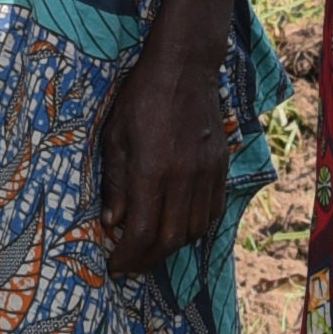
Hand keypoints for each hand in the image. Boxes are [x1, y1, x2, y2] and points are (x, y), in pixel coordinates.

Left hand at [90, 35, 229, 280]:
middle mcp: (183, 178)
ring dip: (172, 246)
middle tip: (131, 265)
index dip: (128, 256)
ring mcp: (206, 174)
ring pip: (194, 230)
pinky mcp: (220, 167)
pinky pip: (212, 211)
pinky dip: (196, 227)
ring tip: (152, 247)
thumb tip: (112, 223)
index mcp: (151, 170)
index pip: (142, 231)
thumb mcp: (115, 137)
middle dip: (148, 260)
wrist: (185, 68)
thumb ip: (114, 183)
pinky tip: (179, 225)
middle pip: (170, 239)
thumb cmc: (141, 98)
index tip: (115, 265)